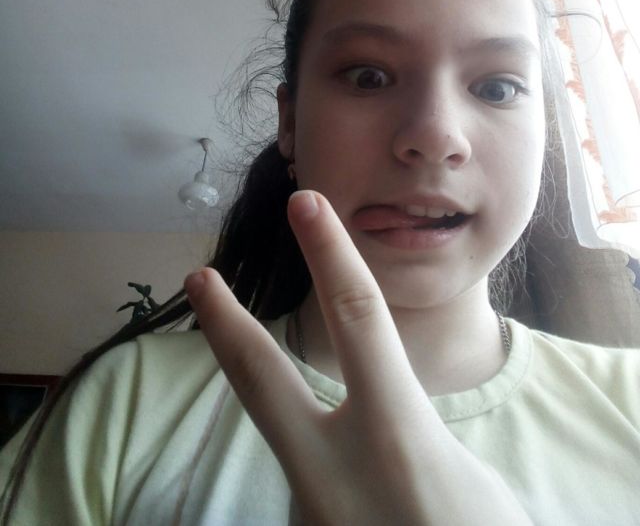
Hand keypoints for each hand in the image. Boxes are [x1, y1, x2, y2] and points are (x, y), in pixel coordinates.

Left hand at [184, 190, 530, 525]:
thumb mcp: (465, 481)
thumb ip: (415, 436)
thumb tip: (390, 424)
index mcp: (392, 436)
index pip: (355, 319)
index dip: (329, 253)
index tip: (305, 204)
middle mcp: (331, 469)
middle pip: (260, 377)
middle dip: (224, 323)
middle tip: (196, 278)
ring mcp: (305, 510)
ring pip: (293, 442)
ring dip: (304, 425)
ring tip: (375, 474)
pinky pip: (315, 491)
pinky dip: (339, 486)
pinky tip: (374, 518)